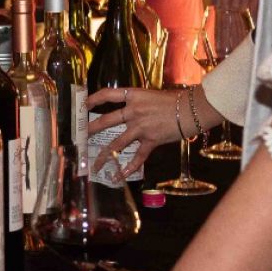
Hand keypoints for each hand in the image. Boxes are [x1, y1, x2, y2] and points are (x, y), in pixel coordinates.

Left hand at [87, 86, 222, 179]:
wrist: (192, 109)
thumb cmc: (174, 100)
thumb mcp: (151, 96)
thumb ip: (138, 104)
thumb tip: (127, 111)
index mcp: (133, 96)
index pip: (108, 94)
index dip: (94, 99)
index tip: (83, 104)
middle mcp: (133, 111)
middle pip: (106, 120)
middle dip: (90, 129)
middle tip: (79, 136)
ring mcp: (141, 127)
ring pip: (116, 143)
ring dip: (103, 155)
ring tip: (93, 165)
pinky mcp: (151, 141)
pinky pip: (137, 157)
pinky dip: (128, 167)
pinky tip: (119, 175)